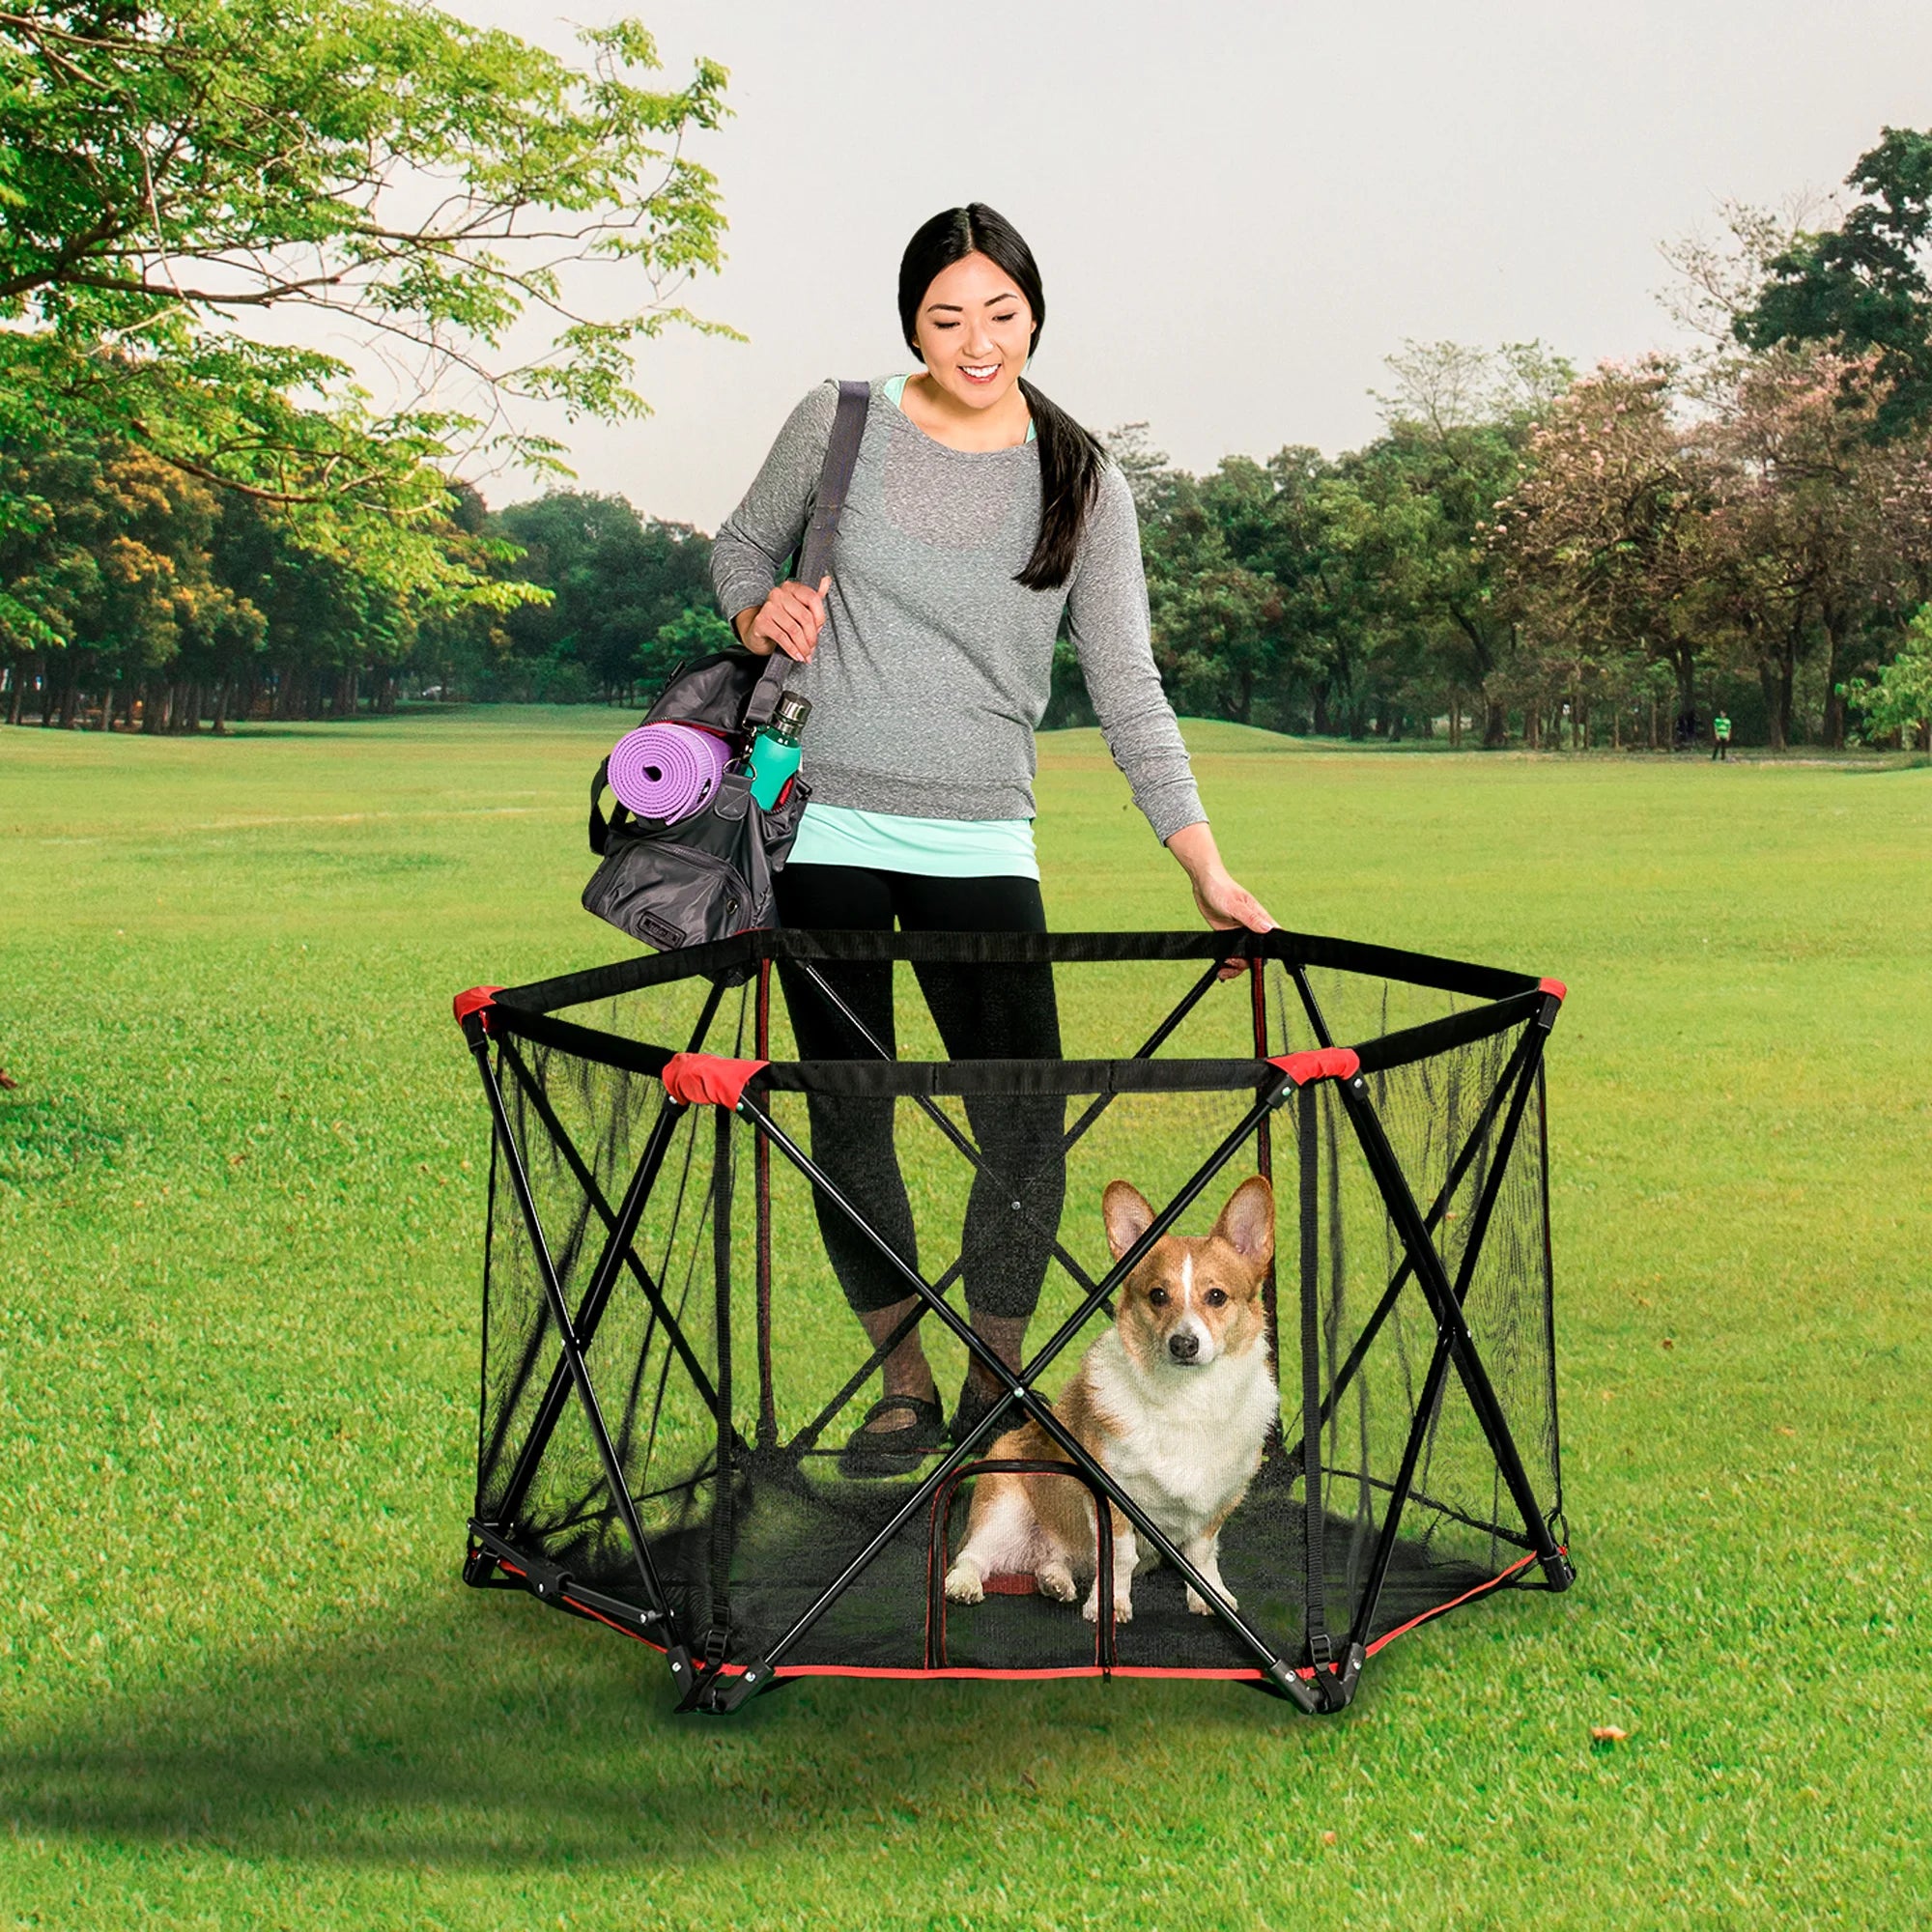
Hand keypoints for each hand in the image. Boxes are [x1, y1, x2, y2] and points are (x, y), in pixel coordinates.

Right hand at [737, 575, 831, 661]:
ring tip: (806, 655)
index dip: (820, 617)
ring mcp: (769, 606)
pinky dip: (792, 649)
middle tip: (813, 648)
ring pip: (794, 629)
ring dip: (802, 646)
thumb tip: (826, 579)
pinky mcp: (761, 621)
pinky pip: (782, 637)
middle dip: (812, 636)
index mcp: (791, 587)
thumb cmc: (782, 619)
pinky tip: (796, 656)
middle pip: (805, 616)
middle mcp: (779, 593)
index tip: (820, 630)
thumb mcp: (799, 607)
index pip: (813, 598)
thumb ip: (814, 596)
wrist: (757, 630)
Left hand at [1164, 820, 1275, 978]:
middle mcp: (1252, 927)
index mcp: (1260, 918)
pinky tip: (1221, 967)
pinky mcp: (1228, 934)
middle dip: (1247, 963)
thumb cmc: (1222, 888)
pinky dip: (1227, 961)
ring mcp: (1240, 932)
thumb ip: (1250, 918)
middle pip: (1256, 952)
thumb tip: (1269, 930)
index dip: (1271, 953)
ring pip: (1244, 955)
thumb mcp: (1235, 904)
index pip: (1273, 938)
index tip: (1261, 964)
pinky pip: (1231, 952)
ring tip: (1224, 970)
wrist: (1204, 883)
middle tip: (1232, 965)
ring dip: (1235, 966)